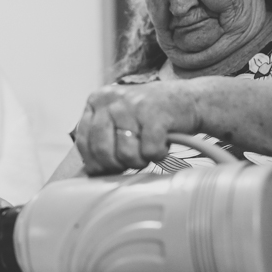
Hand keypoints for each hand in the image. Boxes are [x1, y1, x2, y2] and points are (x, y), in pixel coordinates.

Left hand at [75, 81, 199, 174]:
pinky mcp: (155, 114)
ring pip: (126, 154)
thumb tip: (90, 171)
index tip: (107, 169)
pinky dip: (158, 154)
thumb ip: (101, 136)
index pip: (84, 141)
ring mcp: (133, 105)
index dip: (95, 163)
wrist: (188, 99)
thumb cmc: (150, 115)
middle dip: (118, 164)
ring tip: (149, 147)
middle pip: (102, 151)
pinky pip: (150, 152)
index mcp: (97, 100)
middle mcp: (112, 99)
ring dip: (141, 159)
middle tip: (132, 160)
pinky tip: (162, 143)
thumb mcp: (119, 117)